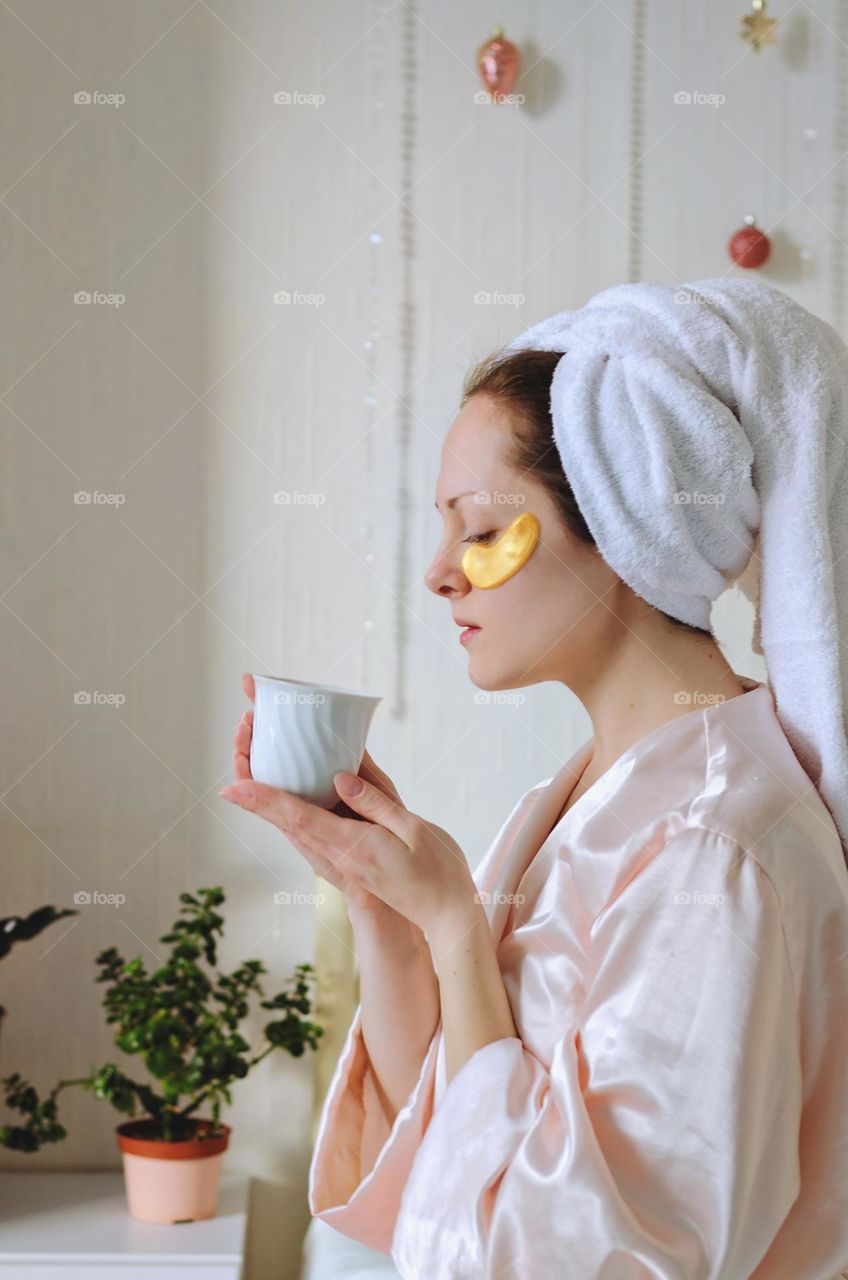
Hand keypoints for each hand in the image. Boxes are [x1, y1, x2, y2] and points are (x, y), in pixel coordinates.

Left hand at [228, 674, 422, 916]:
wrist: (443, 917)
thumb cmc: (436, 873)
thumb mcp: (413, 830)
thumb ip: (375, 802)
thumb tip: (340, 777)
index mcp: (352, 845)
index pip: (298, 817)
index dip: (263, 799)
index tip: (232, 786)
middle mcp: (336, 852)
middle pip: (283, 817)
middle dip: (255, 785)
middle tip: (238, 746)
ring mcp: (337, 857)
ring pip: (291, 824)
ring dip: (266, 795)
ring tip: (250, 759)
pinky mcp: (343, 857)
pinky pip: (307, 828)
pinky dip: (288, 805)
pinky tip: (286, 788)